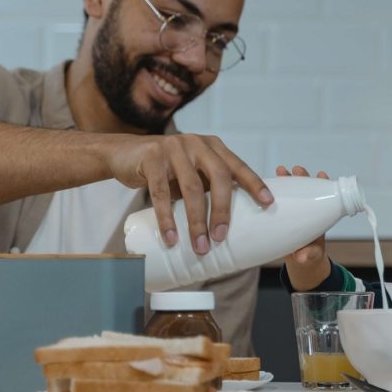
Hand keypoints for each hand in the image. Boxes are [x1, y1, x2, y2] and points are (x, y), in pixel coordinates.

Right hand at [109, 134, 272, 252]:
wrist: (123, 154)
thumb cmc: (166, 169)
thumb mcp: (191, 172)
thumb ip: (208, 185)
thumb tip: (234, 225)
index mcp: (213, 147)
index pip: (238, 166)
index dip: (254, 183)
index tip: (268, 203)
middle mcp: (197, 144)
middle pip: (218, 177)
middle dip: (222, 210)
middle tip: (221, 237)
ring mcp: (173, 148)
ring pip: (191, 188)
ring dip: (196, 221)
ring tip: (200, 247)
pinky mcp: (151, 158)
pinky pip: (160, 192)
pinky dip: (166, 218)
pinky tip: (171, 238)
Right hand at [276, 164, 330, 288]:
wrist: (300, 260)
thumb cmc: (310, 253)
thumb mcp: (311, 254)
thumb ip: (308, 254)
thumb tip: (302, 257)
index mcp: (318, 215)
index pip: (322, 195)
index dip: (323, 183)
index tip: (322, 175)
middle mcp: (306, 209)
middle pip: (305, 188)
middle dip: (302, 177)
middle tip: (297, 171)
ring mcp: (292, 209)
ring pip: (289, 191)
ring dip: (285, 180)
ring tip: (280, 171)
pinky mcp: (279, 213)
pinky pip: (274, 200)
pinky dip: (269, 191)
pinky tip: (261, 184)